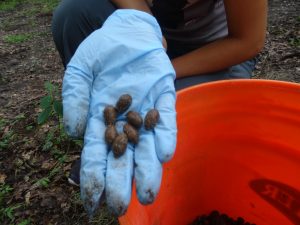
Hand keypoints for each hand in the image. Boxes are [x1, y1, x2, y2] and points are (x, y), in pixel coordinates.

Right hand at [62, 9, 176, 215]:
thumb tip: (72, 133)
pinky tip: (164, 152)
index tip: (93, 200)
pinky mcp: (165, 98)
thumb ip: (74, 98)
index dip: (94, 176)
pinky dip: (166, 135)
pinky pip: (168, 120)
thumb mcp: (80, 70)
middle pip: (124, 157)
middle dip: (122, 181)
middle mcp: (126, 122)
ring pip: (148, 146)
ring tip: (147, 192)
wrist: (128, 33)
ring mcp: (147, 111)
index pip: (97, 154)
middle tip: (121, 206)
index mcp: (102, 119)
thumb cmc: (102, 51)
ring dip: (148, 168)